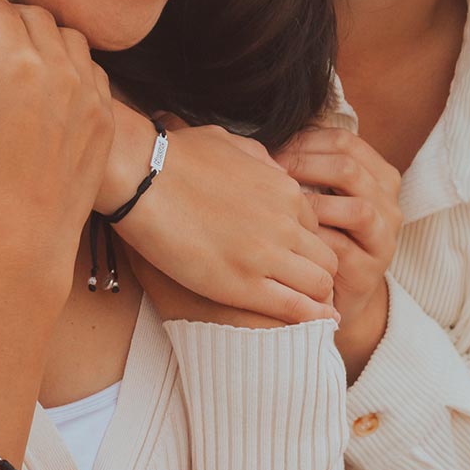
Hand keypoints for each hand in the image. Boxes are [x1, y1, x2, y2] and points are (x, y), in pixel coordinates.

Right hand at [0, 0, 113, 301]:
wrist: (23, 237)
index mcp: (16, 63)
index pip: (0, 9)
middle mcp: (59, 70)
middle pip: (38, 18)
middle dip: (14, 13)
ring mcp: (88, 95)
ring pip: (73, 41)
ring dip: (49, 35)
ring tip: (28, 45)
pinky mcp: (104, 120)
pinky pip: (95, 74)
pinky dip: (76, 66)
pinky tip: (59, 78)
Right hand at [111, 116, 338, 324]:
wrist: (143, 177)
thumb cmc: (177, 156)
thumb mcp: (232, 143)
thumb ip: (261, 161)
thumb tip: (273, 172)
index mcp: (285, 190)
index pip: (318, 228)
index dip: (305, 246)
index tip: (291, 260)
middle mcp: (285, 222)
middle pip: (327, 260)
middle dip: (316, 274)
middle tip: (297, 289)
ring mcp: (266, 255)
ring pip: (319, 286)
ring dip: (312, 298)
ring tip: (297, 308)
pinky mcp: (242, 285)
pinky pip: (295, 309)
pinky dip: (306, 319)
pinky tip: (305, 326)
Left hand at [275, 127, 401, 379]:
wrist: (332, 290)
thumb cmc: (318, 231)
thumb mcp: (319, 191)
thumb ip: (307, 164)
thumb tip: (266, 134)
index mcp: (378, 175)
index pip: (345, 140)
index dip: (305, 141)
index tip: (273, 151)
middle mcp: (388, 203)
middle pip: (349, 169)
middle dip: (303, 168)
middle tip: (270, 175)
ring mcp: (383, 239)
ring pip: (357, 209)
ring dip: (312, 204)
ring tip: (279, 206)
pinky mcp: (368, 271)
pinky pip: (341, 249)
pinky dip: (311, 240)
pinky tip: (285, 237)